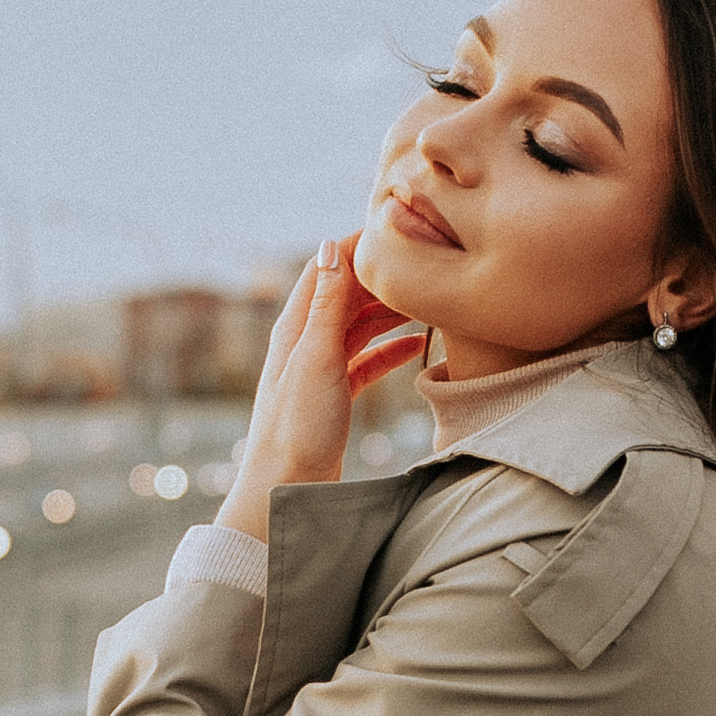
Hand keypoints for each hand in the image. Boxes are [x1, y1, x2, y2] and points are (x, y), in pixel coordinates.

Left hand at [215, 239, 427, 541]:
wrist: (284, 487)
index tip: (400, 228)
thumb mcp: (317, 358)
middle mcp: (305, 340)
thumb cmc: (297, 426)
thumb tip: (332, 245)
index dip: (360, 244)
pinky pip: (367, 359)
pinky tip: (420, 346)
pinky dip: (391, 349)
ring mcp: (320, 367)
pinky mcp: (334, 394)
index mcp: (296, 325)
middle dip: (383, 276)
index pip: (328, 265)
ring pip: (360, 325)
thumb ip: (328, 305)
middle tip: (427, 264)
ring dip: (392, 311)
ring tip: (431, 300)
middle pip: (347, 293)